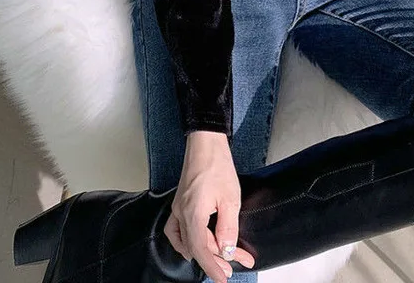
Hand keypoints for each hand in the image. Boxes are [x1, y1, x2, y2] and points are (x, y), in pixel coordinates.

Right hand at [164, 131, 254, 280]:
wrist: (205, 144)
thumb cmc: (218, 165)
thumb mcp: (230, 198)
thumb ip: (228, 227)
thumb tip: (227, 250)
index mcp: (193, 214)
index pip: (201, 250)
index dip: (213, 267)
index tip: (224, 278)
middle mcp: (180, 214)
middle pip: (196, 246)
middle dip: (217, 258)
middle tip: (237, 264)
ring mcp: (177, 209)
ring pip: (184, 241)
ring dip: (202, 251)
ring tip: (219, 259)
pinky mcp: (179, 203)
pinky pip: (177, 231)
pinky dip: (187, 242)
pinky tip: (196, 244)